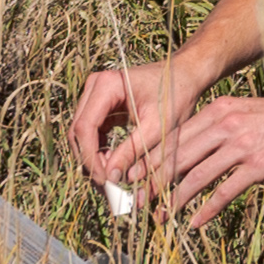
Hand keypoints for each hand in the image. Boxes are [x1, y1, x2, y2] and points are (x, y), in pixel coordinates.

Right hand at [66, 57, 202, 186]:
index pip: (85, 127)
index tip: (104, 181)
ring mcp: (95, 95)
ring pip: (82, 135)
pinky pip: (92, 133)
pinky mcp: (101, 105)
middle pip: (79, 132)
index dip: (90, 157)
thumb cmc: (176, 96)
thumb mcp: (157, 127)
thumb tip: (111, 177)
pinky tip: (113, 167)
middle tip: (107, 188)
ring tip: (111, 181)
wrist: (184, 76)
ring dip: (93, 159)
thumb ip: (132, 150)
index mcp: (107, 85)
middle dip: (90, 162)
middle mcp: (95, 86)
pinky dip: (99, 152)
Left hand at [102, 87, 263, 227]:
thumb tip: (192, 148)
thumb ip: (219, 125)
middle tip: (139, 201)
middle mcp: (226, 124)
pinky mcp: (259, 164)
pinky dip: (207, 209)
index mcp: (219, 110)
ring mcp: (242, 144)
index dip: (153, 158)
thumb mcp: (246, 112)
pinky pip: (224, 190)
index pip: (176, 136)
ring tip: (162, 217)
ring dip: (176, 200)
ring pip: (197, 175)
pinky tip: (195, 222)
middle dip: (155, 182)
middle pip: (180, 156)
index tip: (136, 176)